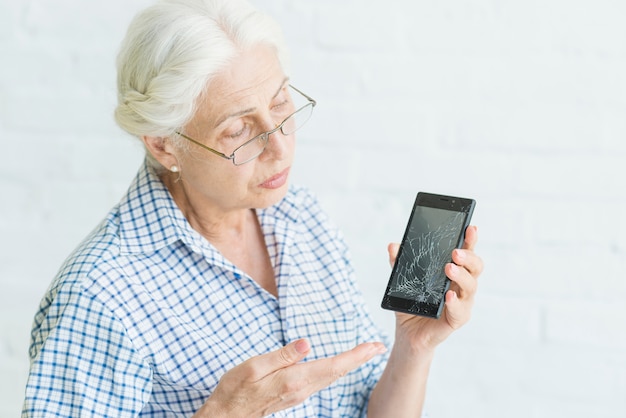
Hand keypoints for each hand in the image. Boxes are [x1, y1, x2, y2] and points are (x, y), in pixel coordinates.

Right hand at [194, 339, 385, 417]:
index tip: (373, 347)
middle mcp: (301, 389)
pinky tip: (339, 364)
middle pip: (337, 372)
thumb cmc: (236, 390)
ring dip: (350, 364)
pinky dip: (336, 369)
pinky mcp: (295, 394)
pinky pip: (322, 380)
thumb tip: (306, 343)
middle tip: (377, 346)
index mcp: (293, 380)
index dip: (355, 356)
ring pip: (331, 377)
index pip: (332, 365)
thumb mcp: (254, 367)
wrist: (228, 414)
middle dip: (359, 358)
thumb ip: (282, 356)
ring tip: (364, 352)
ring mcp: (299, 393)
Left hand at [388, 225, 482, 352]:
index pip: (466, 252)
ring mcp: (462, 302)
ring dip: (461, 275)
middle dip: (469, 256)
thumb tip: (392, 246)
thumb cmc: (412, 302)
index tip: (470, 227)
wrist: (409, 331)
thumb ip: (399, 262)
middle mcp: (462, 285)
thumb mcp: (402, 279)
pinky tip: (449, 295)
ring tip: (449, 268)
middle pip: (476, 267)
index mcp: (454, 271)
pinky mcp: (457, 319)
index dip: (470, 240)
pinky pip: (461, 310)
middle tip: (455, 252)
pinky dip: (455, 302)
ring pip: (471, 286)